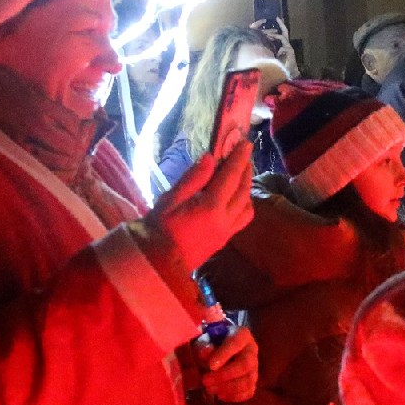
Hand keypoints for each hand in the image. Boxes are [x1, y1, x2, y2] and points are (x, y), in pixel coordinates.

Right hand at [149, 141, 254, 268]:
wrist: (157, 262)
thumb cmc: (158, 228)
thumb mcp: (170, 199)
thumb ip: (193, 178)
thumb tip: (210, 158)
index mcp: (211, 207)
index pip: (231, 177)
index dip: (239, 158)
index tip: (246, 143)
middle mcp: (225, 219)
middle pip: (243, 189)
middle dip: (246, 169)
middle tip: (245, 154)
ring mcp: (227, 232)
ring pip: (247, 205)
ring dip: (247, 187)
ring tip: (242, 173)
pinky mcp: (225, 240)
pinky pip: (243, 218)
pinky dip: (245, 203)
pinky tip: (237, 196)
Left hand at [198, 326, 258, 403]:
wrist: (221, 351)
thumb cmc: (212, 343)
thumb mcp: (206, 340)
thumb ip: (205, 346)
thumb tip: (204, 353)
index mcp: (242, 335)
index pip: (236, 343)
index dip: (224, 355)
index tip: (211, 366)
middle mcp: (252, 350)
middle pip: (245, 364)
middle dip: (224, 375)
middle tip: (205, 381)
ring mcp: (255, 367)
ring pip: (248, 380)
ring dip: (227, 388)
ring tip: (210, 389)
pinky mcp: (253, 382)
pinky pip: (249, 392)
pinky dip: (234, 396)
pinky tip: (220, 395)